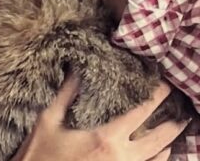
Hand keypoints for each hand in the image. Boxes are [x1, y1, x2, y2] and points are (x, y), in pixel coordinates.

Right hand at [13, 76, 187, 160]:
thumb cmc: (40, 153)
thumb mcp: (49, 120)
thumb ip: (66, 94)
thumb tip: (75, 69)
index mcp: (105, 138)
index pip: (139, 113)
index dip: (155, 97)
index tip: (164, 86)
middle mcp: (121, 157)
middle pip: (159, 139)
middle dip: (173, 124)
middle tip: (181, 112)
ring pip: (158, 158)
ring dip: (170, 143)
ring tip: (176, 129)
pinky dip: (159, 160)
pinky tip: (162, 153)